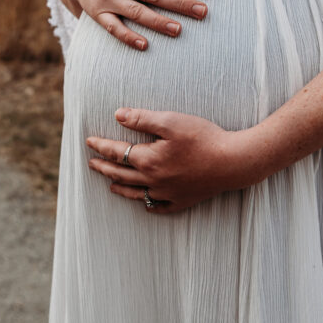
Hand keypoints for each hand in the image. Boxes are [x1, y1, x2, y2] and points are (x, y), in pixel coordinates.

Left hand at [85, 107, 263, 213]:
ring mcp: (168, 193)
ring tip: (110, 184)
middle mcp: (154, 180)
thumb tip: (118, 115)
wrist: (233, 162)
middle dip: (104, 167)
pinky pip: (160, 207)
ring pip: (136, 193)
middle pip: (121, 174)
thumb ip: (142, 119)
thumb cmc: (203, 138)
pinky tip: (145, 202)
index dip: (101, 146)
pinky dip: (148, 204)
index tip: (89, 141)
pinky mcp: (183, 200)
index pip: (117, 152)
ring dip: (120, 187)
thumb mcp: (171, 121)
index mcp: (149, 160)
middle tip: (91, 163)